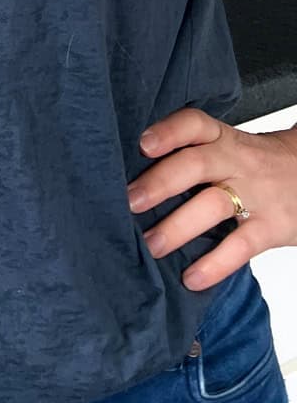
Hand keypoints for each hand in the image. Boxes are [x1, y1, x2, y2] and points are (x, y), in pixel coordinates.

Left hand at [125, 108, 296, 290]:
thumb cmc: (255, 163)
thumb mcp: (228, 147)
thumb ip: (191, 154)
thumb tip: (132, 176)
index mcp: (221, 138)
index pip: (194, 124)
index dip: (168, 131)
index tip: (142, 144)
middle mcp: (236, 161)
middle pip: (195, 164)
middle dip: (159, 183)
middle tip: (129, 202)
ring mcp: (255, 194)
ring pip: (213, 205)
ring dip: (178, 226)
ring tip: (151, 246)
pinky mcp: (272, 227)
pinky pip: (241, 246)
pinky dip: (214, 264)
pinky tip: (191, 277)